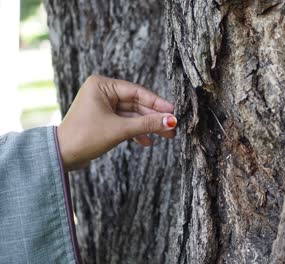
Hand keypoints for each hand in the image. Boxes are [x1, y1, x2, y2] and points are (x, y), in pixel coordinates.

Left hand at [57, 75, 176, 171]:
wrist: (62, 157)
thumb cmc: (85, 137)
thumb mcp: (120, 130)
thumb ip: (147, 124)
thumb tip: (172, 121)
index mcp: (101, 85)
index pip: (136, 92)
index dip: (157, 103)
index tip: (173, 111)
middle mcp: (102, 92)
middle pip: (136, 104)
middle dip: (154, 118)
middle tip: (173, 127)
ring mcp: (103, 106)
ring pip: (133, 115)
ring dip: (148, 126)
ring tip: (167, 136)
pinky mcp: (104, 119)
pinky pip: (125, 122)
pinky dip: (136, 131)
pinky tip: (148, 142)